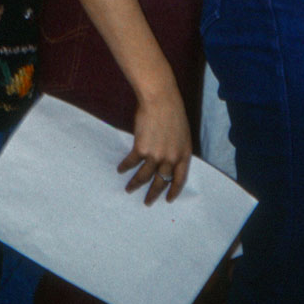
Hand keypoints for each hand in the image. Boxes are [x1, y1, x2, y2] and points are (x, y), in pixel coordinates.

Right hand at [119, 86, 193, 204]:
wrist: (160, 100)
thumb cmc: (172, 112)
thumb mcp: (182, 134)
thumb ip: (176, 149)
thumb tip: (168, 162)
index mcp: (184, 154)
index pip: (179, 179)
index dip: (173, 191)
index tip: (167, 200)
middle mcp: (171, 158)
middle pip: (161, 181)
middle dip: (153, 194)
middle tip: (147, 202)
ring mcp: (156, 155)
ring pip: (144, 177)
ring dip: (135, 184)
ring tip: (128, 189)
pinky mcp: (141, 149)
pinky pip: (131, 163)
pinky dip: (125, 167)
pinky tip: (120, 169)